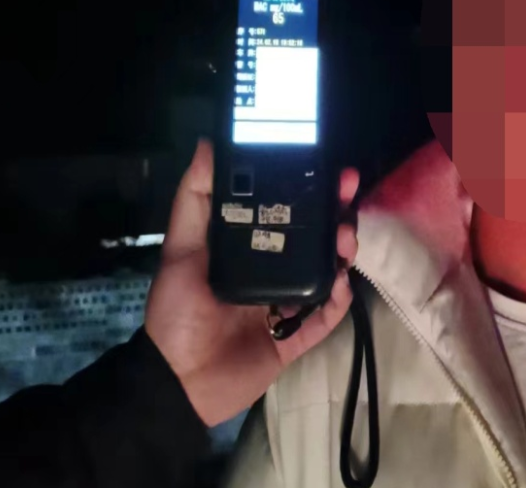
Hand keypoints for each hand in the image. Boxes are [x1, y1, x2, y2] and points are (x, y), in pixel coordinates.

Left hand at [144, 140, 361, 426]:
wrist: (179, 381)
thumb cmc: (177, 313)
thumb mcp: (181, 250)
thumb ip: (196, 200)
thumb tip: (207, 145)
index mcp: (250, 249)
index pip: (287, 212)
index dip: (309, 189)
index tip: (326, 168)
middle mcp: (273, 271)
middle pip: (315, 237)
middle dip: (336, 214)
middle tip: (348, 195)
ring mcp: (289, 304)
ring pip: (327, 271)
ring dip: (341, 252)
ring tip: (345, 239)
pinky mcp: (298, 336)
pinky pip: (328, 315)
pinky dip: (338, 299)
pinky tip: (340, 282)